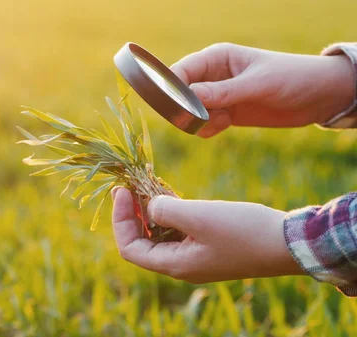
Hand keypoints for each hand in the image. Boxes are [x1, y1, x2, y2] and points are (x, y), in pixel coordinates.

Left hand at [111, 187, 304, 282]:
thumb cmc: (242, 230)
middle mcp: (181, 265)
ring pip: (159, 236)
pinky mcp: (208, 246)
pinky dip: (169, 214)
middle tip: (128, 186)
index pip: (130, 248)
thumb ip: (165, 210)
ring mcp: (195, 257)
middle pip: (141, 242)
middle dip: (131, 214)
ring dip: (149, 212)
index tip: (121, 191)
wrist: (289, 243)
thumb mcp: (198, 215)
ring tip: (147, 186)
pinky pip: (178, 232)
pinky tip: (170, 195)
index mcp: (174, 264)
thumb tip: (149, 206)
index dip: (119, 220)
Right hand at [170, 43, 354, 136]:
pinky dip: (208, 129)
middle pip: (180, 94)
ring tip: (223, 120)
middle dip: (186, 108)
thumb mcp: (257, 84)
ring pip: (190, 112)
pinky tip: (227, 124)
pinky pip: (202, 125)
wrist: (319, 96)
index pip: (181, 71)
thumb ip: (223, 91)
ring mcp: (218, 96)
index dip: (172, 88)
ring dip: (199, 121)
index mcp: (216, 58)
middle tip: (204, 116)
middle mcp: (213, 76)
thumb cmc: (291, 78)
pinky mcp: (225, 113)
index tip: (176, 106)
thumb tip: (188, 96)